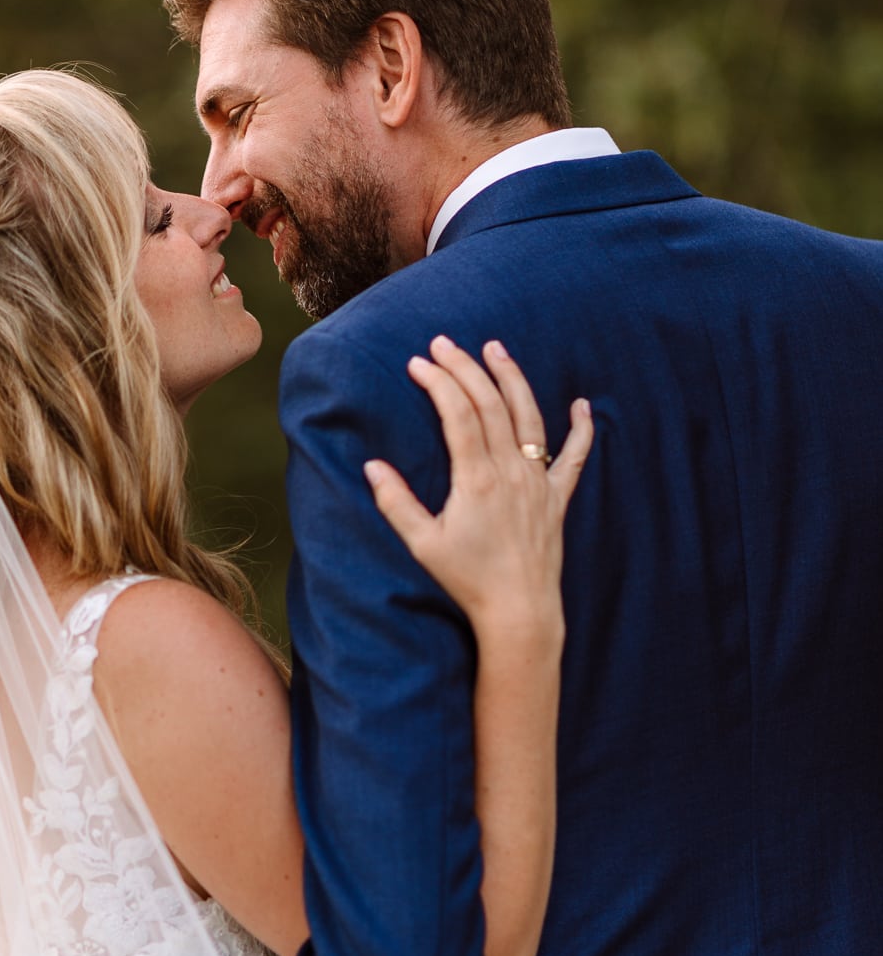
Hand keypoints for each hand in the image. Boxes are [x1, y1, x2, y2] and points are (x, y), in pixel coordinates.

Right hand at [364, 336, 592, 638]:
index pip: (457, 414)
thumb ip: (396, 503)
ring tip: (496, 349)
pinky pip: (573, 458)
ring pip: (528, 417)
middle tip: (445, 343)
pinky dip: (581, 430)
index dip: (438, 383)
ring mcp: (538, 483)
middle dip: (466, 368)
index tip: (418, 363)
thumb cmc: (469, 582)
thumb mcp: (423, 545)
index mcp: (476, 480)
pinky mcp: (557, 499)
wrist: (520, 612)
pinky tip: (582, 406)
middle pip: (490, 404)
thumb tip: (372, 466)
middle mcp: (510, 473)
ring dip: (512, 379)